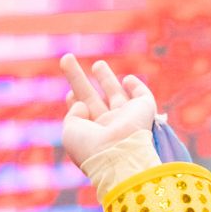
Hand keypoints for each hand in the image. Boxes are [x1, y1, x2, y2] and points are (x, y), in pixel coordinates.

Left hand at [60, 57, 157, 175]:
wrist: (120, 153)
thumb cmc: (91, 146)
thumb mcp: (70, 131)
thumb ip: (73, 114)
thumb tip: (81, 102)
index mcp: (92, 135)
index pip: (82, 114)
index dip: (74, 101)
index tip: (69, 93)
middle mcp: (108, 126)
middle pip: (92, 98)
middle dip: (78, 79)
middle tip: (66, 58)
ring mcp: (126, 117)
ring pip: (115, 94)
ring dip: (106, 79)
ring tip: (96, 64)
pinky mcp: (144, 109)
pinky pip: (141, 95)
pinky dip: (136, 86)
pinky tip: (127, 80)